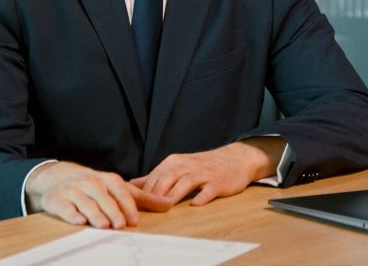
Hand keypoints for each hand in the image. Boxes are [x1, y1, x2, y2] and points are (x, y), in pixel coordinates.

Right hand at [25, 161, 173, 228]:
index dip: (127, 205)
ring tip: (103, 225)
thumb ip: (142, 197)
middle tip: (120, 225)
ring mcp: (73, 190)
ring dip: (94, 213)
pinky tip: (78, 220)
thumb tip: (169, 204)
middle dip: (112, 210)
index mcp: (106, 179)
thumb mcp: (116, 187)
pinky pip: (64, 206)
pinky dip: (71, 213)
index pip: (120, 190)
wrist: (55, 176)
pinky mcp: (57, 199)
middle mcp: (90, 182)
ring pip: (84, 202)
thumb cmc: (92, 185)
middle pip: (102, 196)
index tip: (134, 220)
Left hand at [130, 137, 284, 205]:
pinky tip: (195, 205)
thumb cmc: (202, 167)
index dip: (144, 190)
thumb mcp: (178, 167)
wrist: (235, 159)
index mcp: (174, 162)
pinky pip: (209, 189)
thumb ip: (156, 177)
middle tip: (146, 209)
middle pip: (167, 178)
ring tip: (165, 206)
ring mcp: (203, 173)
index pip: (155, 176)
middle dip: (156, 192)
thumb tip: (132, 184)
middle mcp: (187, 165)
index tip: (135, 204)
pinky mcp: (218, 182)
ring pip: (186, 182)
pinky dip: (202, 196)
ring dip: (175, 194)